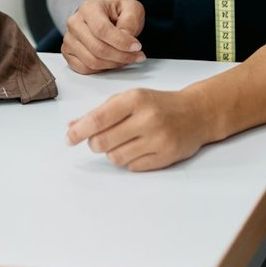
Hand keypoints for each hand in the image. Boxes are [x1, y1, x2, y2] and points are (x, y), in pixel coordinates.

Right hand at [61, 0, 146, 73]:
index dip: (121, 42)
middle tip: (137, 56)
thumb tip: (126, 38)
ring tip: (127, 58)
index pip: (102, 29)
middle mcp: (74, 22)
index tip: (136, 47)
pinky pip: (84, 69)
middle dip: (121, 56)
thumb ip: (130, 20)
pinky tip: (113, 62)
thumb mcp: (131, 8)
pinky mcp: (68, 52)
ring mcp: (69, 39)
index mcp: (89, 8)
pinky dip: (101, 70)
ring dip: (113, 64)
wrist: (102, 17)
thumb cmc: (116, 14)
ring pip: (91, 61)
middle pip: (97, 48)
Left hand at [66, 88, 211, 170]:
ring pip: (115, 157)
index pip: (98, 119)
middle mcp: (147, 118)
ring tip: (125, 141)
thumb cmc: (158, 104)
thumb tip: (71, 126)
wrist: (196, 113)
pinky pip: (132, 167)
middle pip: (102, 142)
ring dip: (113, 152)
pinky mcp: (165, 156)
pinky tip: (139, 148)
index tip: (69, 139)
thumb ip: (101, 112)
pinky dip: (129, 160)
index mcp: (135, 99)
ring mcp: (158, 139)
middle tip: (101, 139)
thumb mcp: (130, 99)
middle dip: (95, 143)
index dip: (79, 131)